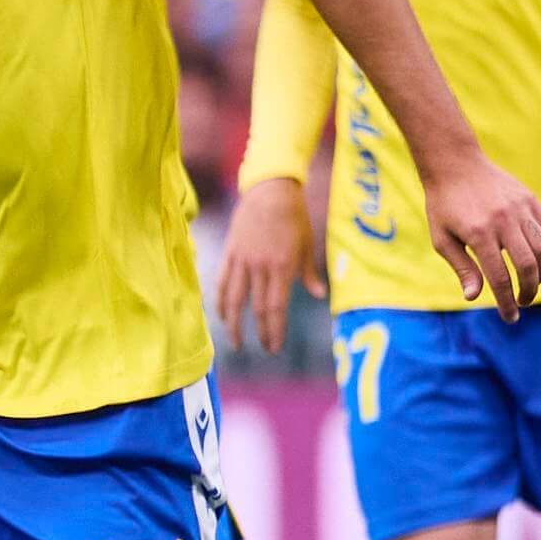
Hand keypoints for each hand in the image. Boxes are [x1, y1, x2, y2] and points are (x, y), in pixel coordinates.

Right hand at [215, 177, 320, 353]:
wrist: (270, 191)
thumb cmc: (294, 216)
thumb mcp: (307, 244)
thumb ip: (309, 273)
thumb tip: (320, 295)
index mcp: (282, 266)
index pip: (275, 307)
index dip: (274, 330)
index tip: (275, 347)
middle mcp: (260, 267)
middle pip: (256, 308)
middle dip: (260, 332)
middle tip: (263, 348)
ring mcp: (242, 260)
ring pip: (233, 299)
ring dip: (233, 324)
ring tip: (236, 341)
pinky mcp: (230, 253)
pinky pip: (222, 282)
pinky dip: (220, 301)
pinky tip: (222, 315)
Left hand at [421, 151, 540, 321]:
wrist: (455, 165)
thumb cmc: (443, 206)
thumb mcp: (442, 239)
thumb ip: (462, 268)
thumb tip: (474, 297)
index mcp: (478, 234)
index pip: (499, 277)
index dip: (506, 302)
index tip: (510, 318)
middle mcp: (503, 221)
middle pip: (528, 266)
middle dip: (529, 290)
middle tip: (523, 302)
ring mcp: (521, 209)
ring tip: (532, 284)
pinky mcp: (531, 200)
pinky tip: (540, 260)